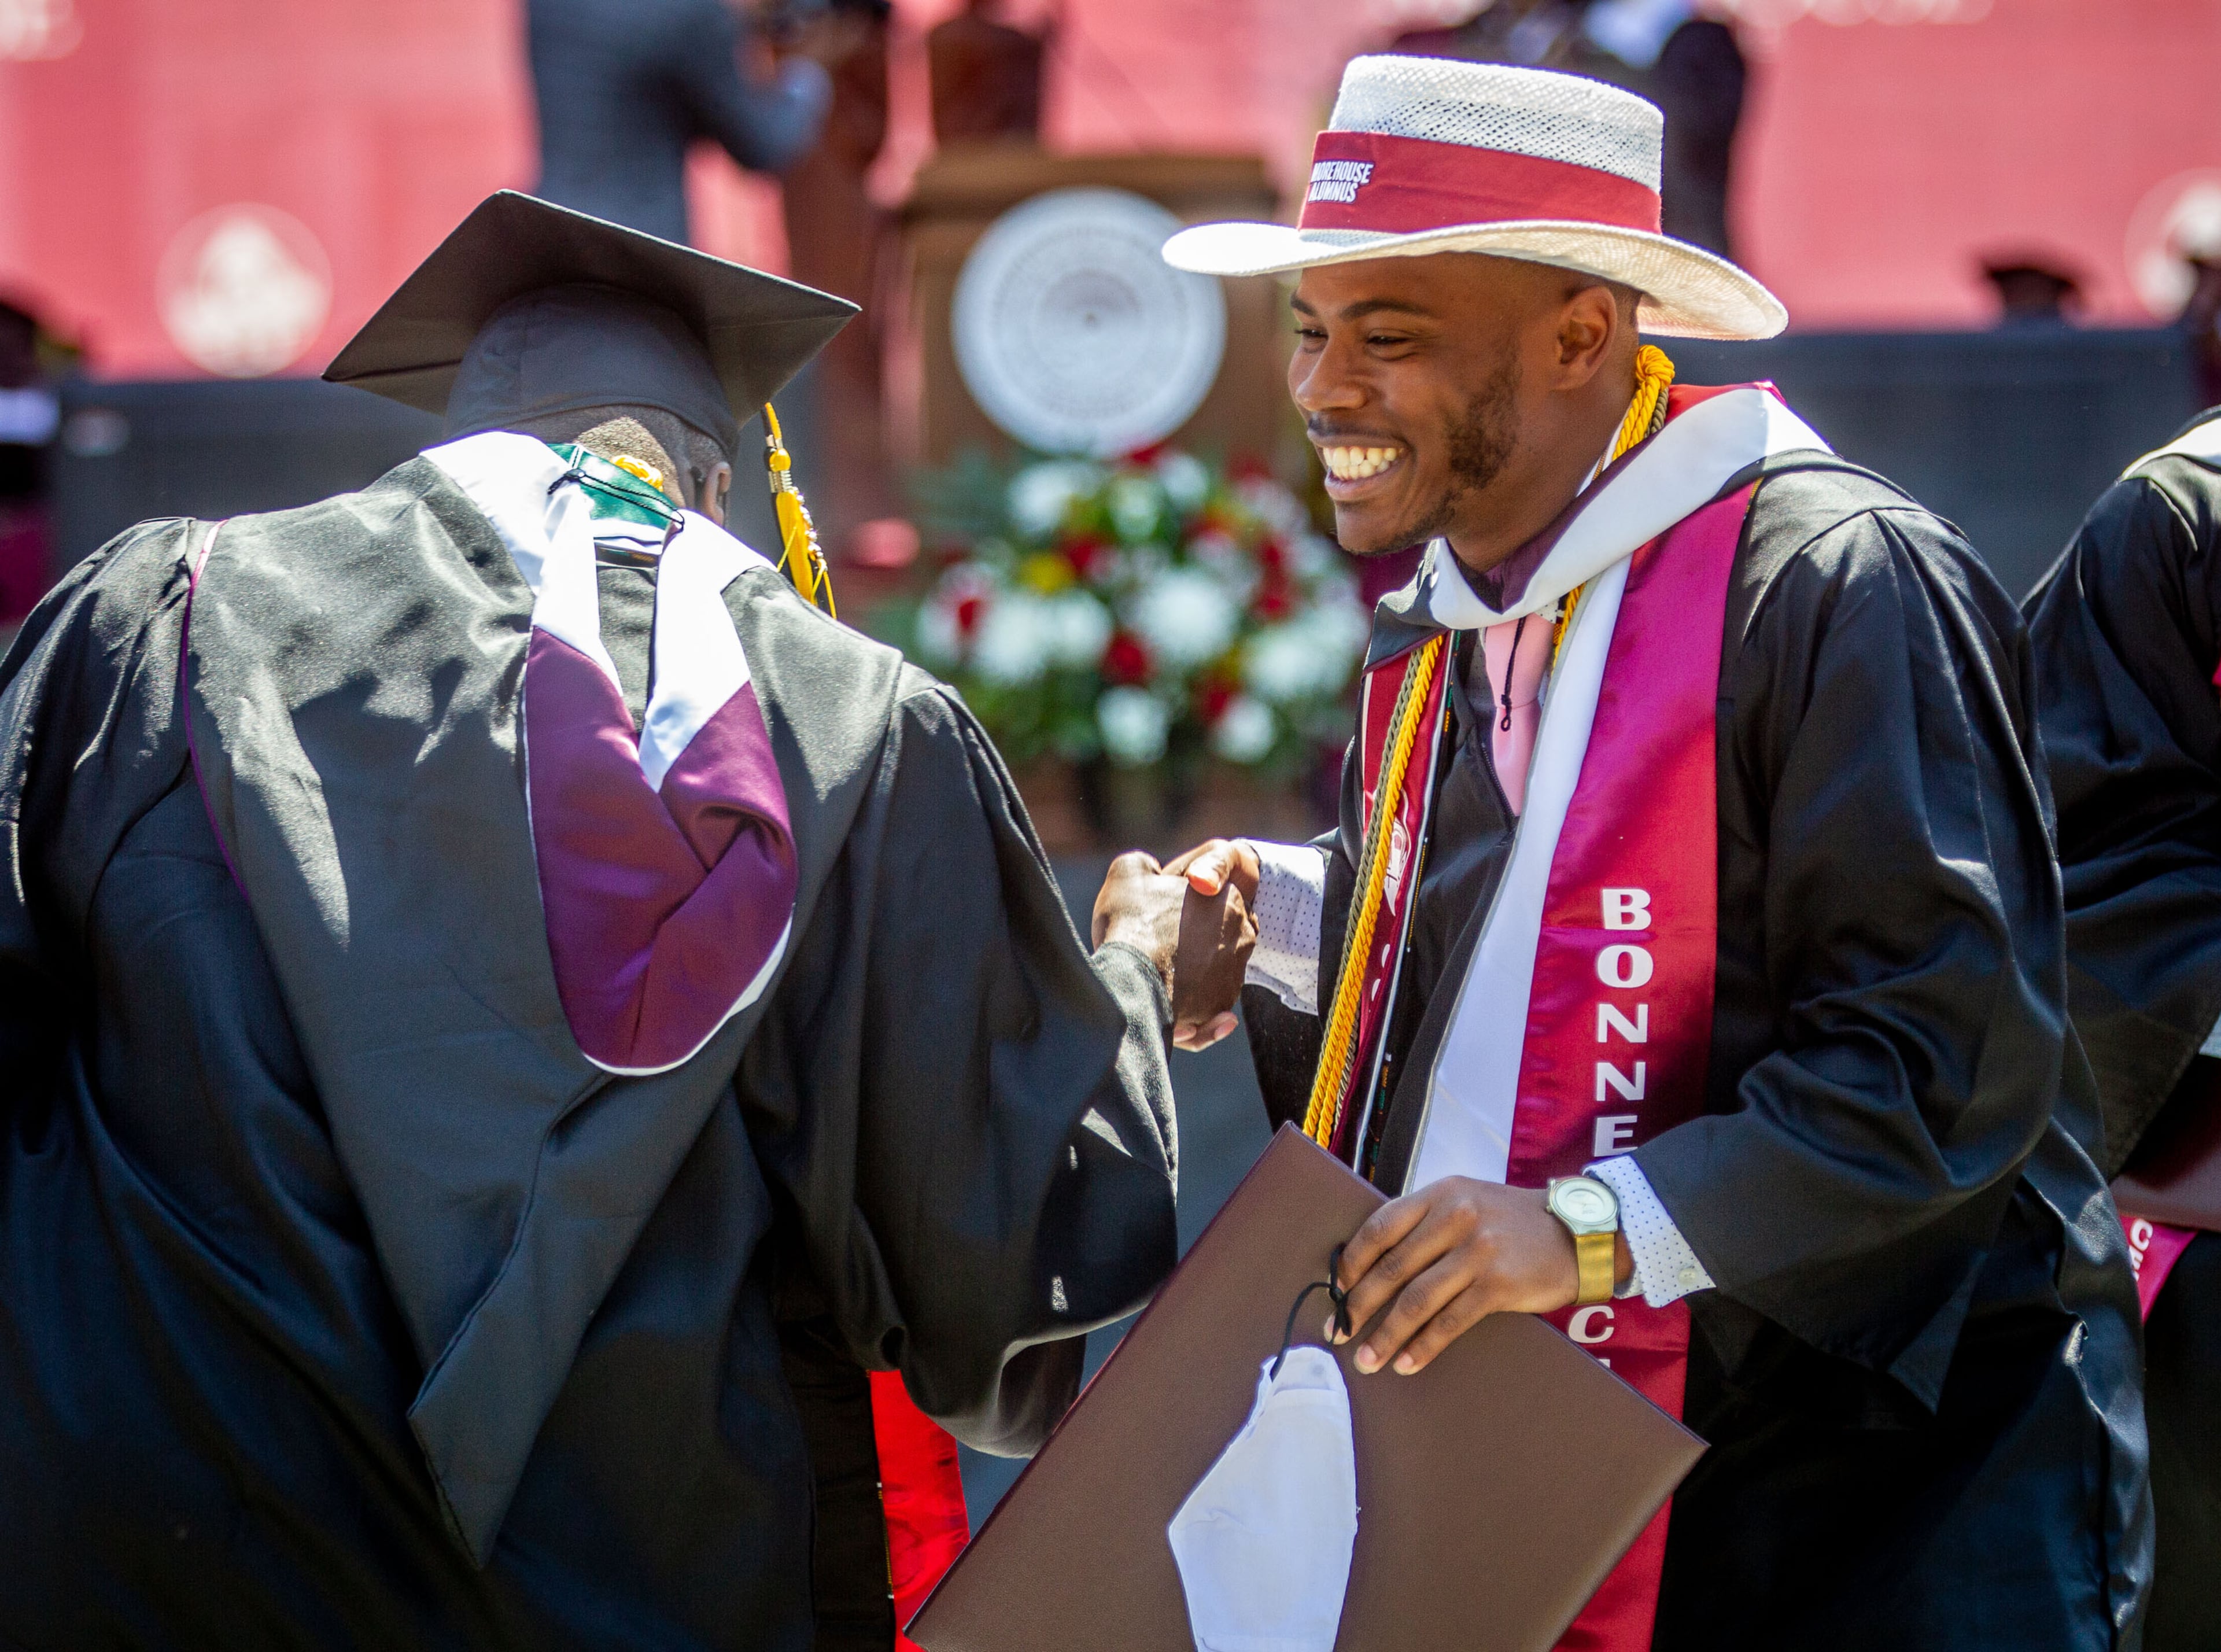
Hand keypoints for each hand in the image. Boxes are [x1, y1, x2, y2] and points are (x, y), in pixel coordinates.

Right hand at [1093, 848, 1257, 1044]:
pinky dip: (1191, 1004)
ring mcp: (1234, 974)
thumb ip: (1144, 865)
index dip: (1180, 902)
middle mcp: (1242, 938)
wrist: (1128, 986)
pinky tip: (1167, 1000)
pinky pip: (1207, 1004)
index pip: (1210, 897)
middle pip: (1212, 933)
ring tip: (1155, 973)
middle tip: (1154, 942)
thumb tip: (1149, 872)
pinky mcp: (1219, 1006)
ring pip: (1209, 970)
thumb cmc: (1132, 925)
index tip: (1157, 912)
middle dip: (1189, 938)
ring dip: (1188, 972)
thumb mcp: (1128, 873)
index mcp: (1230, 900)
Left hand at [1331, 1177, 1633, 1375]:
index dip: (1352, 1262)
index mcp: (1440, 1194)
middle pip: (1392, 1267)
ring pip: (1416, 1300)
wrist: (1578, 1234)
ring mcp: (1478, 1251)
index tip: (1336, 1290)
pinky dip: (1424, 1346)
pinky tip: (1407, 1363)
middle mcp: (1455, 1217)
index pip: (1380, 1227)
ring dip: (1386, 1334)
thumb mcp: (1468, 1202)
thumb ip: (1426, 1222)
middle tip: (1337, 1331)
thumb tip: (1375, 1264)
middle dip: (1358, 1305)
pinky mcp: (1498, 1285)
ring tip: (1366, 1359)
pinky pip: (1450, 1321)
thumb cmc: (1514, 1223)